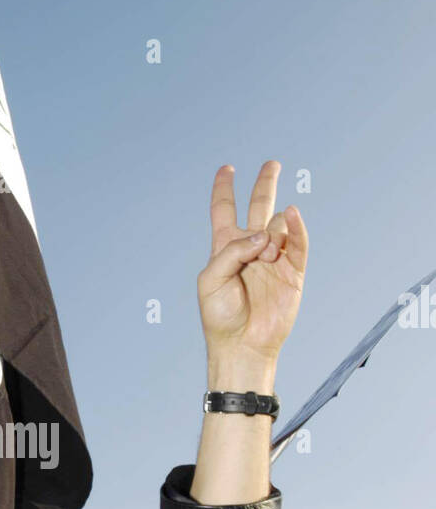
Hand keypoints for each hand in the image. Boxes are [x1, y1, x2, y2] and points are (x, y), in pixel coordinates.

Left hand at [199, 161, 307, 383]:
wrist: (242, 344)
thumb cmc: (220, 316)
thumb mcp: (211, 279)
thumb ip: (231, 251)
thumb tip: (264, 235)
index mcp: (225, 248)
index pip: (225, 211)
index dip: (224, 189)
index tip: (227, 169)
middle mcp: (250, 249)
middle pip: (258, 207)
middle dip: (265, 184)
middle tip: (272, 164)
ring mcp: (273, 258)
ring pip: (278, 225)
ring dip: (272, 232)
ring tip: (266, 255)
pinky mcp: (292, 272)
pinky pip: (298, 243)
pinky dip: (297, 227)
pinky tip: (293, 214)